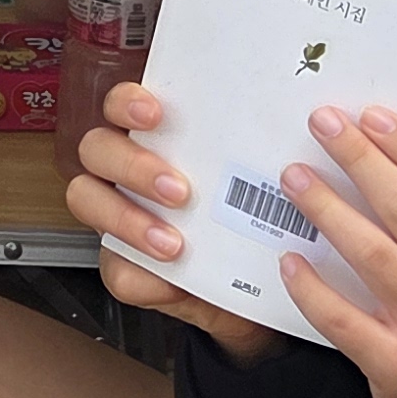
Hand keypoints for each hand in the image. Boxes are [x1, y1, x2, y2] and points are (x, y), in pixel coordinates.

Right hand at [65, 79, 276, 355]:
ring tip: (173, 242)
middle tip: (178, 190)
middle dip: (133, 165)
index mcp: (156, 141)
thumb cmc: (254, 227)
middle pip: (97, 149)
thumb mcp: (264, 188)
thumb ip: (267, 159)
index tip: (156, 114)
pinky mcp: (121, 267)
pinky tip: (173, 281)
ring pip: (87, 200)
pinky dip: (144, 277)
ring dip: (127, 219)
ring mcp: (117, 219)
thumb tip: (310, 119)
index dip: (128, 103)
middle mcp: (127, 173)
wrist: (255, 294)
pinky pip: (116, 270)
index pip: (121, 105)